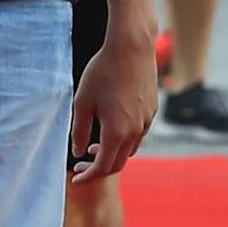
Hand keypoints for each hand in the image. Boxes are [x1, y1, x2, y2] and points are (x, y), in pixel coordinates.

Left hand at [70, 33, 158, 180]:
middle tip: (82, 164)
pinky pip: (138, 134)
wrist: (131, 48)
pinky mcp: (152, 110)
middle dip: (99, 168)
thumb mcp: (82, 102)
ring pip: (130, 150)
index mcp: (116, 133)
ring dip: (113, 154)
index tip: (75, 178)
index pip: (103, 167)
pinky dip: (124, 140)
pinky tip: (112, 127)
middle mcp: (135, 132)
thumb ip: (79, 131)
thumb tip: (79, 153)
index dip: (88, 176)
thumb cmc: (103, 72)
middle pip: (118, 164)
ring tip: (95, 145)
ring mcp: (146, 121)